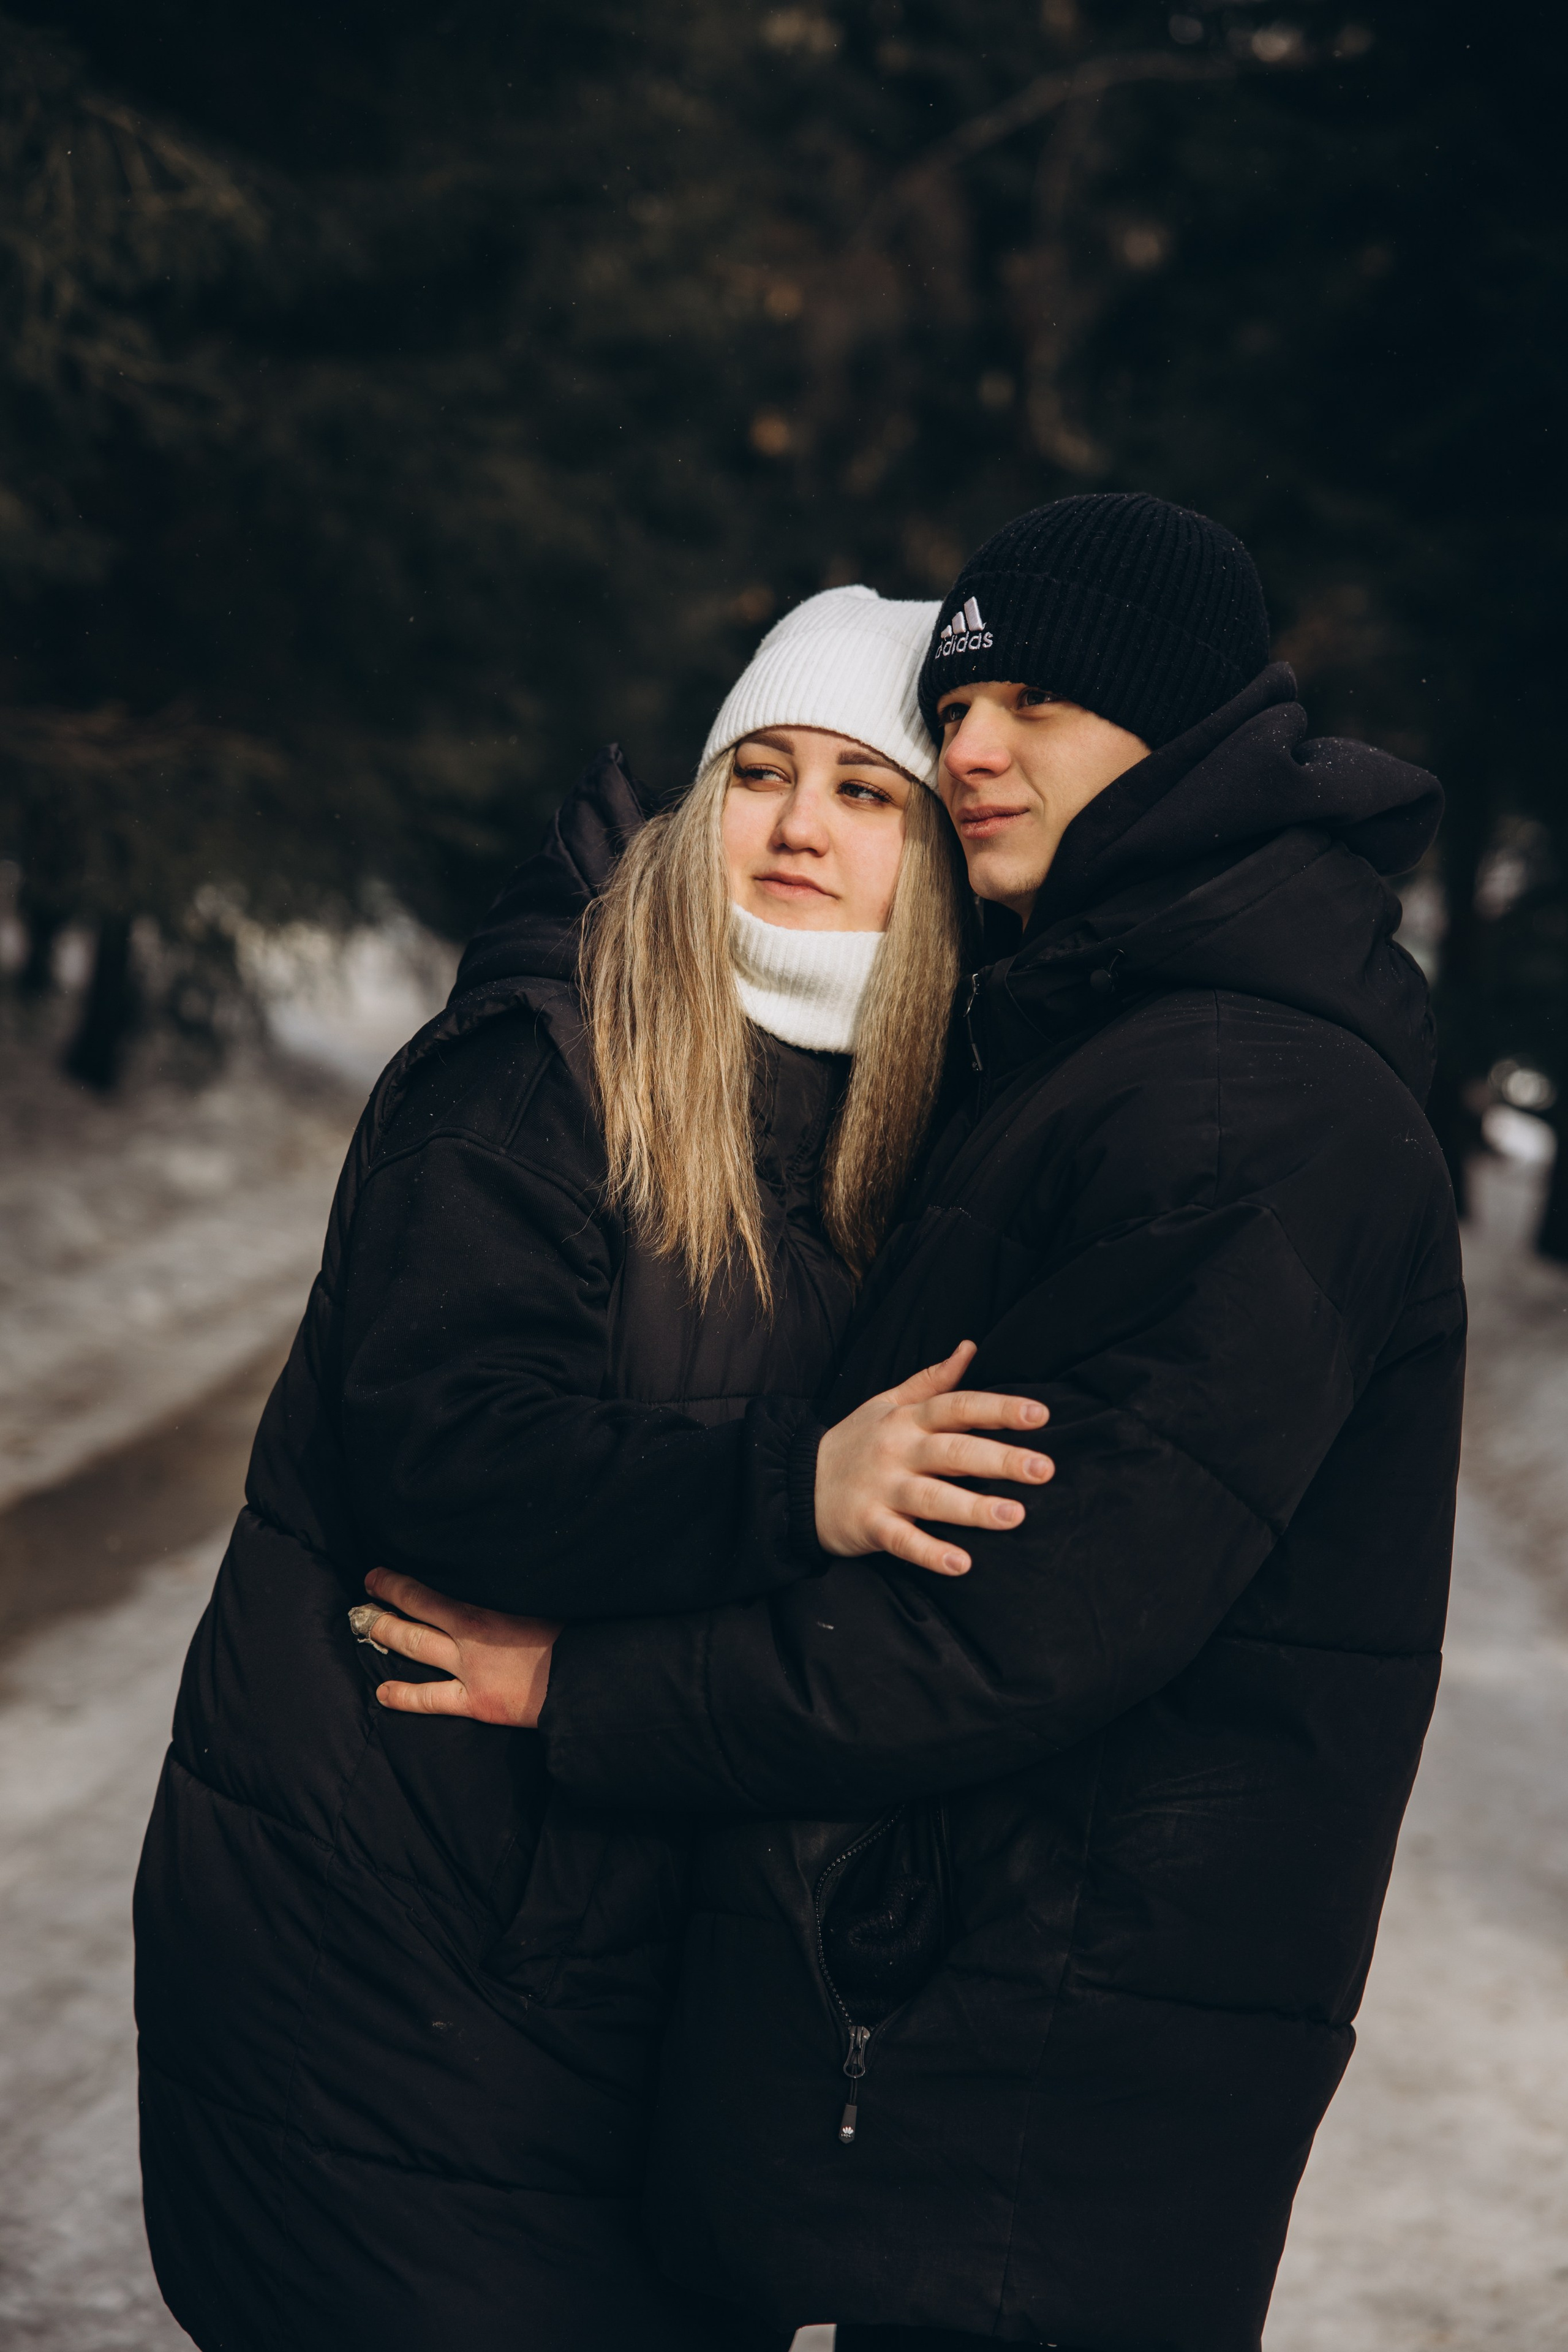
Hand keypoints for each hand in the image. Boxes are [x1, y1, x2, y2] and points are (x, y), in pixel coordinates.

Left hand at [349, 1567, 561, 1726]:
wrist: (583, 1679)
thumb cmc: (568, 1634)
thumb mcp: (537, 1601)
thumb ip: (507, 1593)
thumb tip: (495, 1578)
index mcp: (481, 1612)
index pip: (427, 1594)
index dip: (397, 1584)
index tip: (376, 1575)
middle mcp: (467, 1640)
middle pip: (414, 1619)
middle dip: (385, 1607)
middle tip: (362, 1600)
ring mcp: (468, 1672)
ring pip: (417, 1649)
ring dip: (388, 1636)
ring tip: (364, 1627)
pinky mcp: (476, 1702)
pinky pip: (431, 1700)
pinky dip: (404, 1696)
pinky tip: (382, 1693)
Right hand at [815, 1340, 1052, 1576]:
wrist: (796, 1483)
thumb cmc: (854, 1442)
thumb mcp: (887, 1403)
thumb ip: (931, 1381)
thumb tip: (970, 1347)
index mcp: (907, 1419)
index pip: (958, 1406)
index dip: (999, 1408)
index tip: (1041, 1415)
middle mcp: (897, 1450)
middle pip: (954, 1451)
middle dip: (1000, 1459)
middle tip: (1044, 1469)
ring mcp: (882, 1488)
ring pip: (932, 1497)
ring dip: (973, 1508)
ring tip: (1014, 1515)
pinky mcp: (868, 1524)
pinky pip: (902, 1540)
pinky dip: (930, 1552)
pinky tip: (961, 1564)